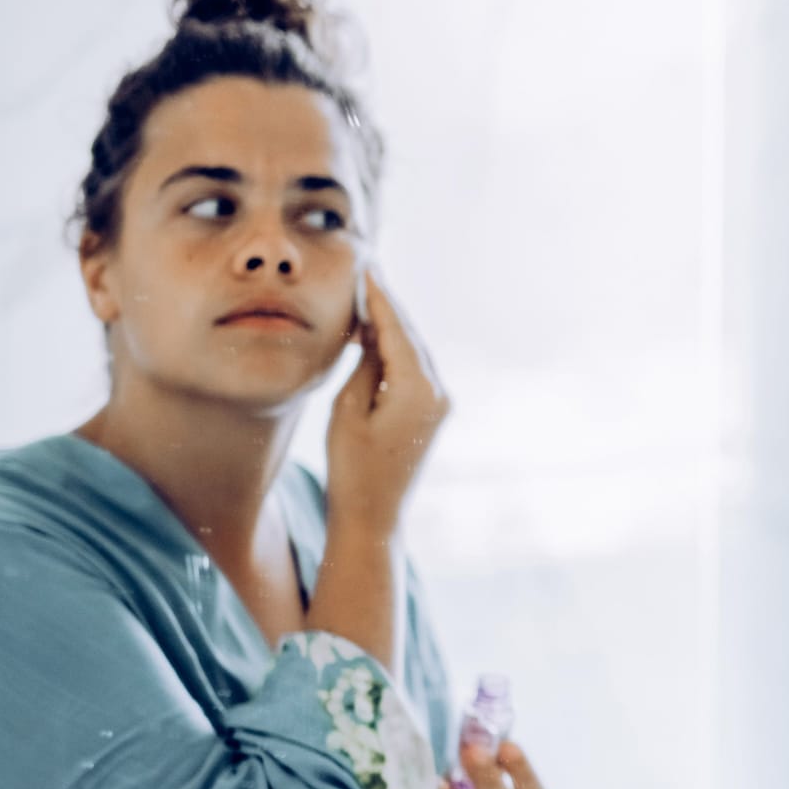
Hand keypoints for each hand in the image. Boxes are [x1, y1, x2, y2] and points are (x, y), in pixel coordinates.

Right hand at [326, 269, 450, 535]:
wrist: (374, 518)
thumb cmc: (352, 470)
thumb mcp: (349, 410)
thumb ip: (366, 366)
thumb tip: (375, 334)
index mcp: (419, 390)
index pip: (399, 331)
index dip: (381, 299)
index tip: (368, 270)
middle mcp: (438, 394)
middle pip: (411, 338)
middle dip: (387, 309)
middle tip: (367, 275)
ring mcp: (439, 405)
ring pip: (413, 353)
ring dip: (391, 329)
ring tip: (364, 300)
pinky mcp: (432, 414)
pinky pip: (413, 371)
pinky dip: (395, 352)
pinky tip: (374, 338)